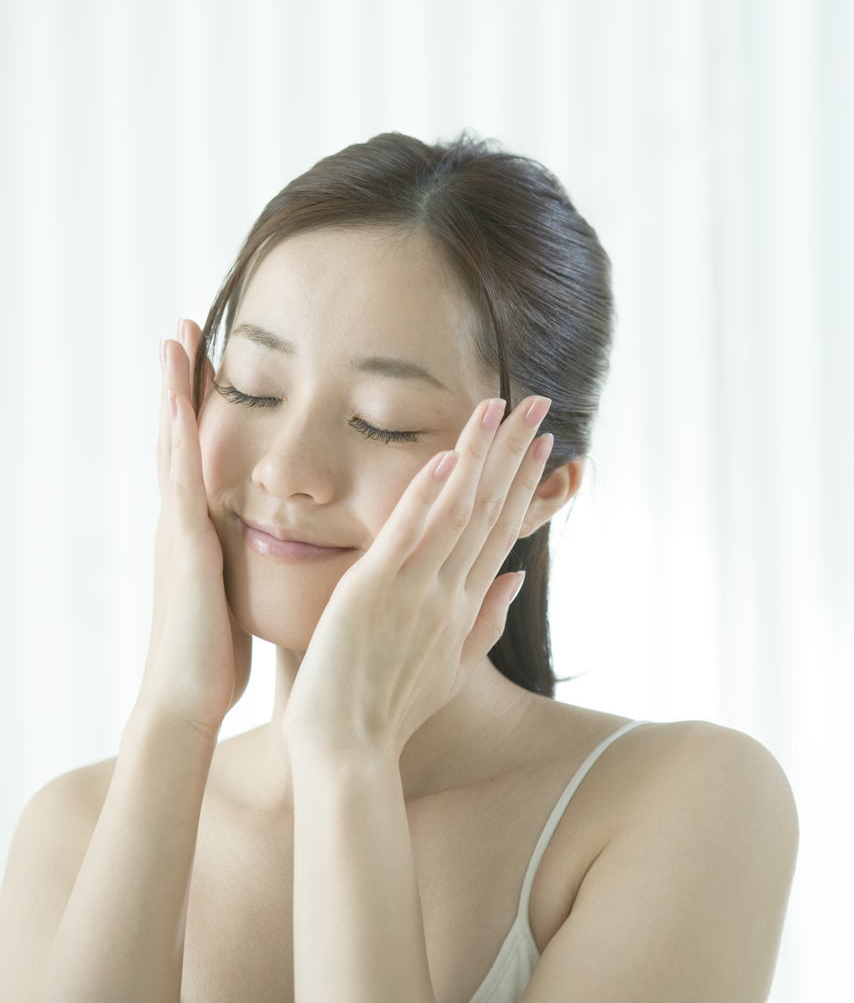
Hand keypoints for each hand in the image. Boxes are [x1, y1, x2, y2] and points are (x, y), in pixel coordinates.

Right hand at [136, 318, 251, 737]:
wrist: (187, 701)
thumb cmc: (217, 654)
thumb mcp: (236, 591)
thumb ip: (247, 559)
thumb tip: (274, 543)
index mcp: (200, 527)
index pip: (200, 451)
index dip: (201, 405)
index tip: (211, 358)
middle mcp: (184, 519)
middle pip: (181, 434)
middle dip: (182, 381)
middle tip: (183, 327)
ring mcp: (179, 529)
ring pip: (175, 444)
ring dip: (174, 391)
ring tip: (176, 338)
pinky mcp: (185, 548)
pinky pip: (181, 483)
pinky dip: (178, 441)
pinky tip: (179, 405)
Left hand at [281, 392, 553, 761]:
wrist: (348, 754)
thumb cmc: (389, 713)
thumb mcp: (450, 668)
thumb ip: (484, 620)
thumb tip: (516, 578)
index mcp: (463, 605)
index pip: (503, 531)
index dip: (524, 484)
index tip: (544, 443)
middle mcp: (449, 591)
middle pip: (491, 510)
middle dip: (515, 453)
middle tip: (538, 403)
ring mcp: (415, 589)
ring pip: (457, 511)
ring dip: (480, 456)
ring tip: (498, 407)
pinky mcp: (374, 591)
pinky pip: (406, 535)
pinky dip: (427, 496)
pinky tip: (445, 457)